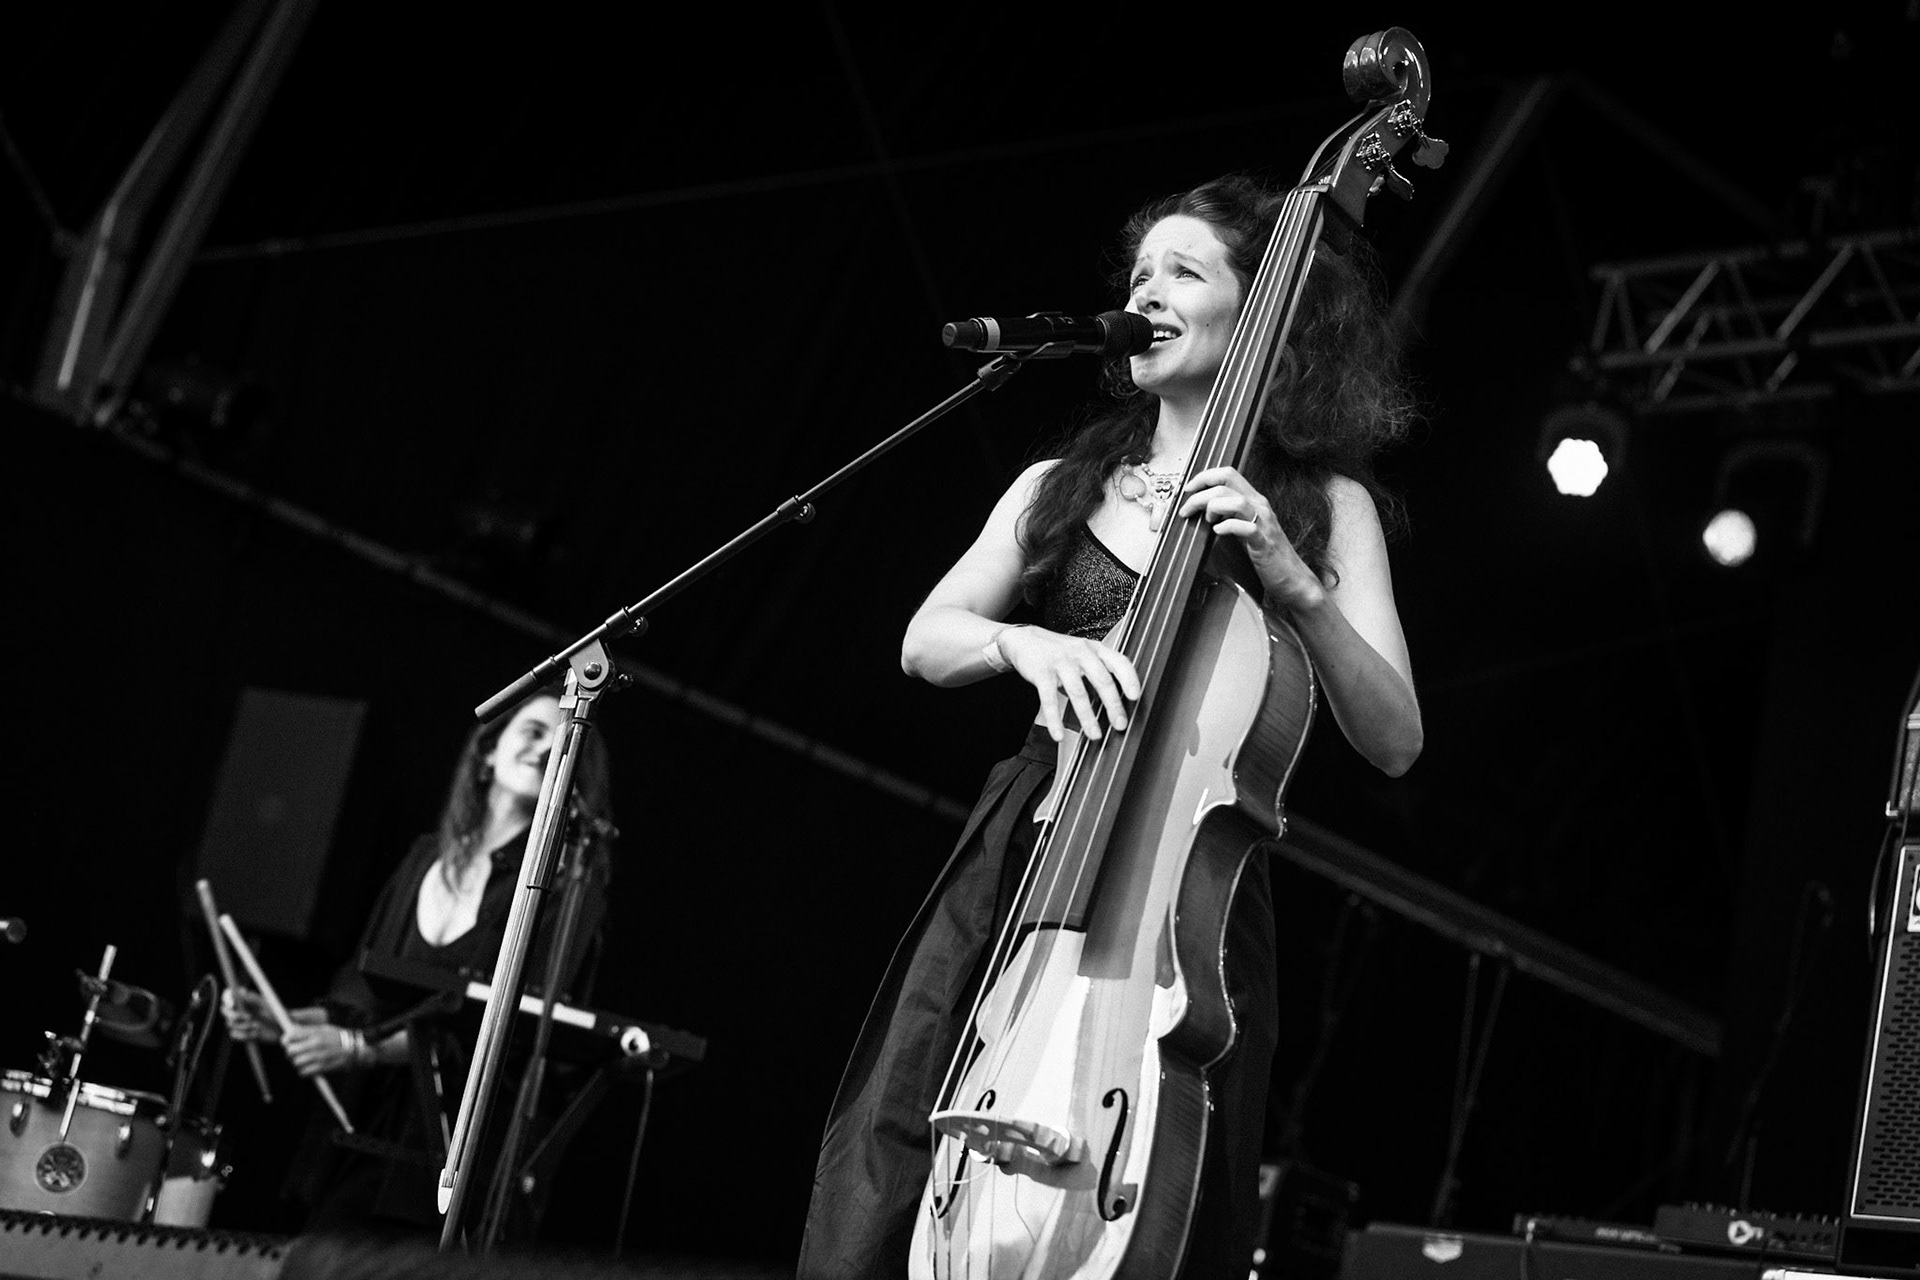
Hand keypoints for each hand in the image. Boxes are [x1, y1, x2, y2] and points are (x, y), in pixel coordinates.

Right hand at [219, 988, 279, 1043]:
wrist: (283, 1029)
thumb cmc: (277, 1014)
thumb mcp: (266, 1005)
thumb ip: (253, 998)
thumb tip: (240, 990)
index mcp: (245, 1001)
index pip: (229, 998)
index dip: (227, 1000)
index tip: (233, 1004)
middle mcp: (240, 1011)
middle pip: (225, 1012)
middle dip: (234, 1015)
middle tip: (249, 1017)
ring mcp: (240, 1023)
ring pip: (230, 1024)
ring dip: (243, 1026)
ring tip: (258, 1026)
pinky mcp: (242, 1034)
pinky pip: (234, 1035)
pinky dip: (245, 1035)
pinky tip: (257, 1033)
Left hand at [280, 1009, 360, 1077]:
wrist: (356, 1050)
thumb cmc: (338, 1038)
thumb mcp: (324, 1028)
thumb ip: (307, 1030)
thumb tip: (290, 1032)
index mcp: (316, 1032)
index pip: (291, 1036)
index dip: (286, 1040)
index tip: (288, 1043)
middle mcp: (316, 1044)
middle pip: (290, 1051)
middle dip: (291, 1053)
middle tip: (297, 1053)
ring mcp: (319, 1056)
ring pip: (296, 1063)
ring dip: (298, 1063)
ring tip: (305, 1061)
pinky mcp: (322, 1068)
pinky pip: (303, 1072)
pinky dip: (304, 1071)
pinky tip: (309, 1068)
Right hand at [996, 625, 1140, 741]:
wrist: (1024, 640)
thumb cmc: (1058, 652)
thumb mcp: (1083, 654)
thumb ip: (1099, 671)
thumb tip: (1116, 702)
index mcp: (1095, 649)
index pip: (1119, 662)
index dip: (1129, 679)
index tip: (1135, 697)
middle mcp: (1080, 652)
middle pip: (1102, 679)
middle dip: (1113, 705)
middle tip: (1119, 724)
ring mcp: (1061, 662)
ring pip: (1078, 692)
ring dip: (1087, 716)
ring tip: (1094, 734)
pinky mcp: (1041, 672)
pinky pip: (1049, 699)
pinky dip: (1055, 720)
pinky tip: (1058, 734)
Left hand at [1178, 466, 1325, 610]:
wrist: (1291, 577)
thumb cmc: (1266, 554)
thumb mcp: (1245, 528)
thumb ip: (1229, 515)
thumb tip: (1201, 510)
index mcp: (1254, 500)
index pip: (1228, 473)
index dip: (1204, 477)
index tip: (1188, 489)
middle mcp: (1260, 506)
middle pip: (1227, 482)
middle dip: (1200, 493)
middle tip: (1187, 509)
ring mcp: (1264, 523)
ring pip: (1235, 500)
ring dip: (1213, 507)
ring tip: (1207, 521)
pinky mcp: (1264, 542)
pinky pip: (1247, 528)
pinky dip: (1228, 527)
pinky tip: (1218, 532)